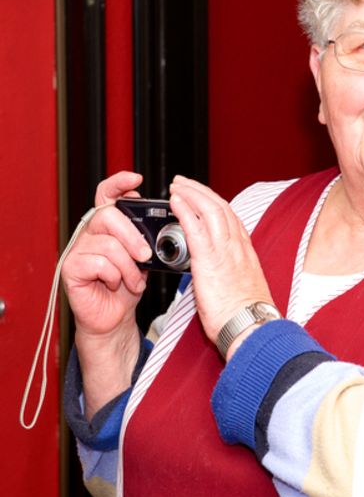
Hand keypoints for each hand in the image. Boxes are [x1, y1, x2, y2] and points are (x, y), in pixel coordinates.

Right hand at [62, 171, 151, 340]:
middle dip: (133, 237)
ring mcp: (78, 248)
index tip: (137, 178)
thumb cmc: (128, 286)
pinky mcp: (70, 267)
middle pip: (109, 216)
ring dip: (128, 266)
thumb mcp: (143, 257)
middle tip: (145, 256)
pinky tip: (115, 284)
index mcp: (107, 225)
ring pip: (108, 244)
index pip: (107, 193)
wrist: (114, 318)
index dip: (119, 182)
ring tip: (134, 280)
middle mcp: (90, 231)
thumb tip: (159, 224)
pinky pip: (98, 262)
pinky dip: (114, 276)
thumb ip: (145, 238)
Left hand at [169, 175, 276, 346]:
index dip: (214, 203)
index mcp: (245, 252)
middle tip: (184, 183)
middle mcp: (237, 246)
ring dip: (191, 193)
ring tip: (176, 185)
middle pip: (220, 207)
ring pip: (209, 210)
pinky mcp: (209, 260)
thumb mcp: (241, 289)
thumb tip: (215, 275)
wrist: (251, 327)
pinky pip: (195, 228)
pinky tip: (175, 201)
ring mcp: (225, 250)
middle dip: (200, 191)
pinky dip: (185, 210)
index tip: (202, 197)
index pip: (230, 218)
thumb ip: (228, 275)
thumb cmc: (245, 316)